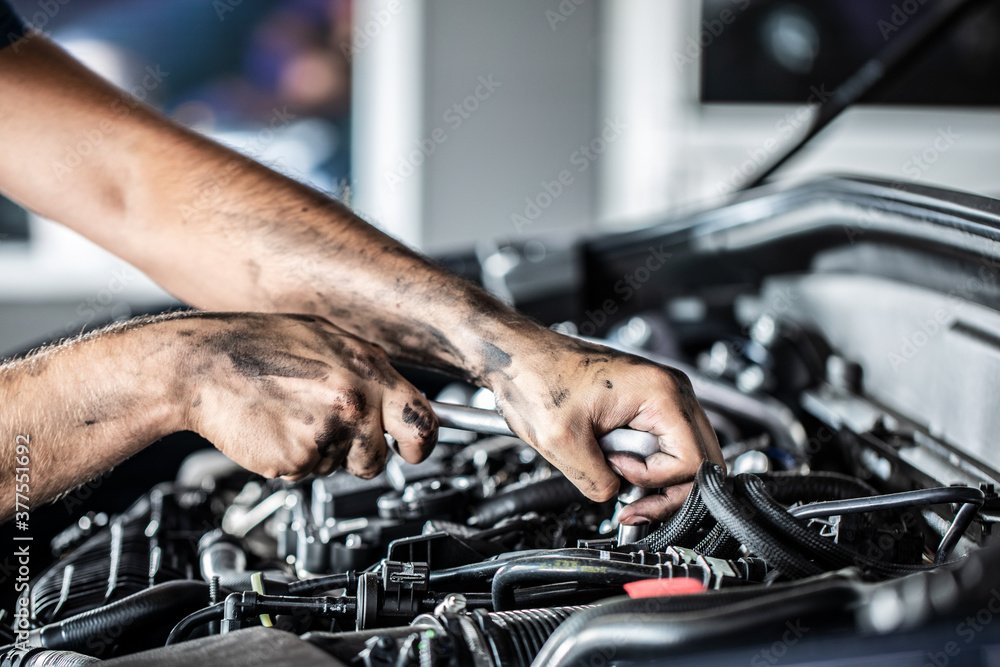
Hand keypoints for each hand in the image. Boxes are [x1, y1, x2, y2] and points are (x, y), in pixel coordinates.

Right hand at [176, 313, 437, 480]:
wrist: (203, 361)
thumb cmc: (259, 344)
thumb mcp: (327, 338)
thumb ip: (367, 370)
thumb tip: (397, 396)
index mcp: (368, 368)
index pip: (423, 419)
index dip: (421, 443)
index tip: (415, 450)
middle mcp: (354, 400)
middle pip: (381, 457)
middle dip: (369, 460)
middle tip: (346, 447)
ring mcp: (327, 431)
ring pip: (339, 466)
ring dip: (323, 455)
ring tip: (293, 418)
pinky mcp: (298, 457)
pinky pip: (307, 471)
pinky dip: (292, 460)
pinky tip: (275, 428)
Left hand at [485, 327, 722, 522]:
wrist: (520, 358)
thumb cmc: (537, 381)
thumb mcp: (563, 442)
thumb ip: (598, 481)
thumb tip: (617, 498)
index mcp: (659, 393)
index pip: (693, 460)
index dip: (657, 481)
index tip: (619, 473)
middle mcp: (670, 390)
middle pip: (703, 460)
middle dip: (669, 491)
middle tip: (632, 505)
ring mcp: (662, 396)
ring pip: (688, 456)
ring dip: (660, 481)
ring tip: (622, 486)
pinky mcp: (648, 405)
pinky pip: (666, 447)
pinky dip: (649, 467)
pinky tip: (620, 471)